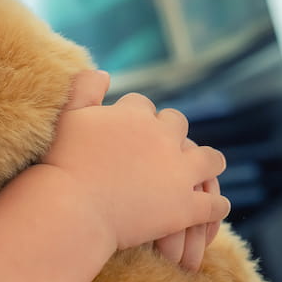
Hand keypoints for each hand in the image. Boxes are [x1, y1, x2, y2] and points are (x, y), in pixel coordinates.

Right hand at [42, 71, 229, 251]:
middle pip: (179, 125)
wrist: (72, 209)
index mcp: (136, 114)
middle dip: (172, 133)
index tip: (129, 130)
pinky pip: (215, 204)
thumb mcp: (69, 115)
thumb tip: (102, 72)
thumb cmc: (64, 162)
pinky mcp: (186, 207)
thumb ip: (85, 88)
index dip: (136, 117)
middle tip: (163, 149)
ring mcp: (178, 173)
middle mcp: (163, 138)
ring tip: (203, 169)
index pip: (143, 105)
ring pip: (211, 160)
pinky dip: (217, 204)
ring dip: (208, 162)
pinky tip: (215, 206)